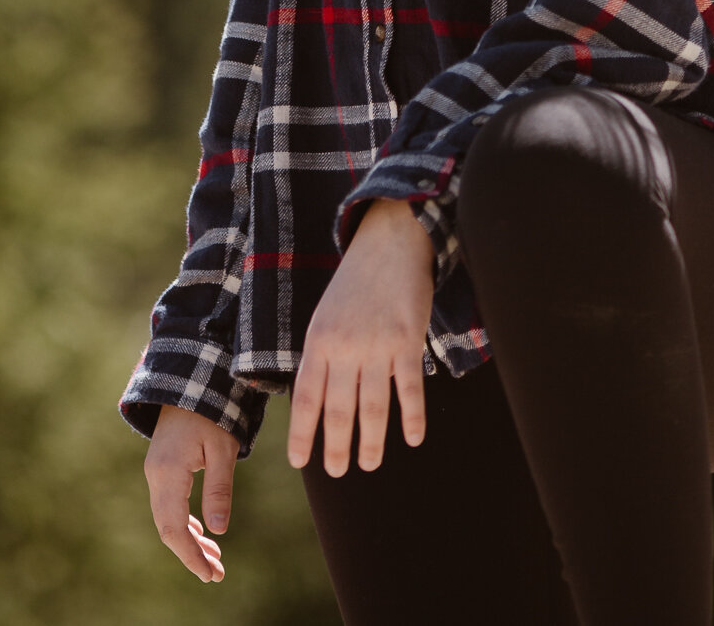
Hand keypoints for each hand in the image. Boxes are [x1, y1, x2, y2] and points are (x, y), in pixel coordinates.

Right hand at [145, 403, 236, 583]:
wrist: (190, 377)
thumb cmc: (212, 411)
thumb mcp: (222, 448)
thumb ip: (219, 488)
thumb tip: (219, 531)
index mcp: (168, 473)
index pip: (174, 528)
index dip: (190, 555)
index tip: (210, 574)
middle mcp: (155, 475)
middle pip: (168, 527)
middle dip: (191, 553)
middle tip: (217, 574)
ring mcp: (156, 471)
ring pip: (167, 517)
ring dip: (190, 540)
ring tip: (215, 559)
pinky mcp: (162, 466)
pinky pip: (168, 504)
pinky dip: (185, 522)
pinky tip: (201, 533)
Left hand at [286, 196, 434, 477]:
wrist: (389, 240)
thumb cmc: (356, 283)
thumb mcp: (325, 314)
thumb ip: (322, 355)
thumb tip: (315, 402)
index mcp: (319, 339)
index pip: (306, 397)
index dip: (302, 433)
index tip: (300, 461)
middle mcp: (344, 345)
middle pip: (339, 410)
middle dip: (337, 447)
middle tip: (338, 472)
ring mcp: (377, 343)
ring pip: (373, 407)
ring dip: (371, 442)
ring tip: (368, 465)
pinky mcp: (408, 339)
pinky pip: (409, 388)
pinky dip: (412, 417)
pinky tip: (413, 438)